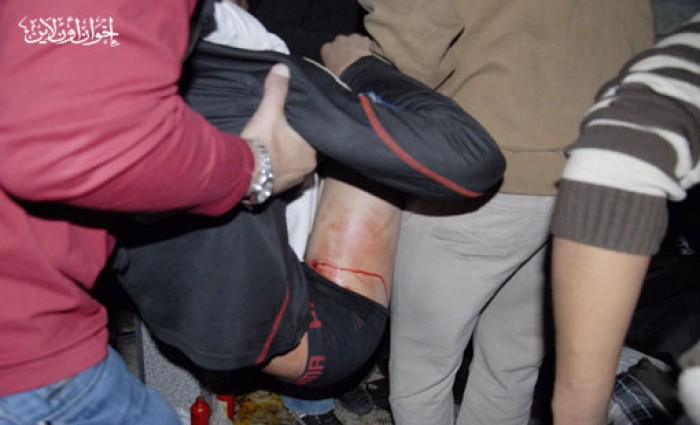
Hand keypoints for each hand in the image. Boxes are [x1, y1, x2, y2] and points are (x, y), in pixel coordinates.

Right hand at [241, 64, 315, 194]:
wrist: (242, 173)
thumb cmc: (261, 142)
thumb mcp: (269, 111)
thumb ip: (277, 90)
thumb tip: (282, 68)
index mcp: (311, 151)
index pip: (316, 138)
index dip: (307, 132)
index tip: (299, 126)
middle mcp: (307, 169)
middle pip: (306, 153)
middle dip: (297, 146)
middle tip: (286, 136)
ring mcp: (294, 182)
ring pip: (296, 167)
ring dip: (288, 160)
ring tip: (278, 150)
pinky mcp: (280, 191)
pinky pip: (284, 178)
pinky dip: (279, 171)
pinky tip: (270, 165)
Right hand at [321, 34, 371, 75]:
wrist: (360, 75)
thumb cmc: (342, 78)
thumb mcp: (331, 75)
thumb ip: (332, 67)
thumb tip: (337, 68)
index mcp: (326, 49)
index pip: (328, 50)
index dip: (334, 57)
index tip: (339, 64)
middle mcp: (338, 40)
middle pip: (341, 42)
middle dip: (345, 49)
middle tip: (351, 62)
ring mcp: (352, 37)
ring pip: (354, 40)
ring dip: (357, 47)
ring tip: (362, 60)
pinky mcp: (365, 39)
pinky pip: (366, 43)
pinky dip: (368, 48)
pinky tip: (370, 57)